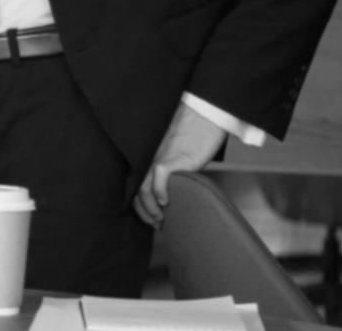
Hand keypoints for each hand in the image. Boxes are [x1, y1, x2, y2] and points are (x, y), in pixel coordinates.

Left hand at [134, 103, 226, 227]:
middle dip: (143, 212)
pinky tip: (165, 203)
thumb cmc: (194, 135)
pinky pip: (159, 176)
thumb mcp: (178, 156)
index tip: (149, 219)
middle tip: (156, 225)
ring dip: (150, 209)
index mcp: (150, 160)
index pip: (136, 186)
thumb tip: (175, 190)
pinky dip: (159, 193)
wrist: (205, 116)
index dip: (139, 206)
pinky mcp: (175, 158)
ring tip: (160, 220)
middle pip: (136, 191)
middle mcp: (150, 160)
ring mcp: (160, 158)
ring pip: (143, 188)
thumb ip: (171, 170)